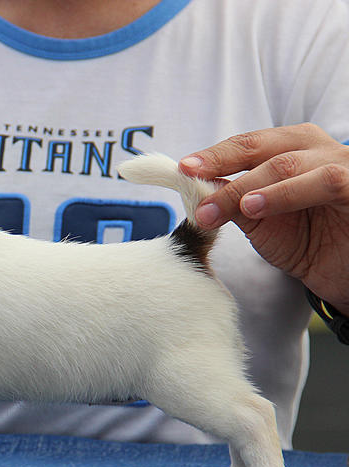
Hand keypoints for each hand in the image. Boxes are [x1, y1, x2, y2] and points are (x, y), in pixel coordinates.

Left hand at [179, 123, 348, 314]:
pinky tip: (256, 207)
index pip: (249, 143)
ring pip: (288, 164)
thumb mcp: (260, 220)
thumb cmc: (306, 242)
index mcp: (294, 149)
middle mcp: (318, 151)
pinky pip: (324, 182)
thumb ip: (231, 200)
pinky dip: (286, 193)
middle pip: (264, 148)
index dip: (215, 154)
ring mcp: (342, 167)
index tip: (183, 168)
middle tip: (193, 184)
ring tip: (222, 206)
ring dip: (249, 185)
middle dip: (223, 164)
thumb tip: (194, 186)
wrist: (345, 275)